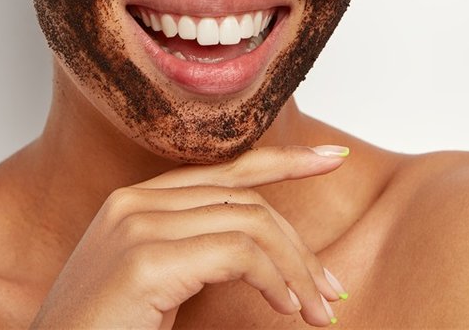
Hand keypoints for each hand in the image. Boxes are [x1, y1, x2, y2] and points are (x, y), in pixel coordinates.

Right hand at [30, 145, 348, 328]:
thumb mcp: (157, 284)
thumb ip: (195, 252)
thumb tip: (261, 258)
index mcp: (136, 201)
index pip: (226, 170)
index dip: (285, 161)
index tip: (333, 160)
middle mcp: (135, 201)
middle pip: (245, 197)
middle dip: (299, 243)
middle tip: (331, 291)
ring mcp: (137, 225)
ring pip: (249, 221)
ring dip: (296, 268)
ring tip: (318, 309)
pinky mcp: (144, 260)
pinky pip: (236, 251)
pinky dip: (272, 277)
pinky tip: (285, 306)